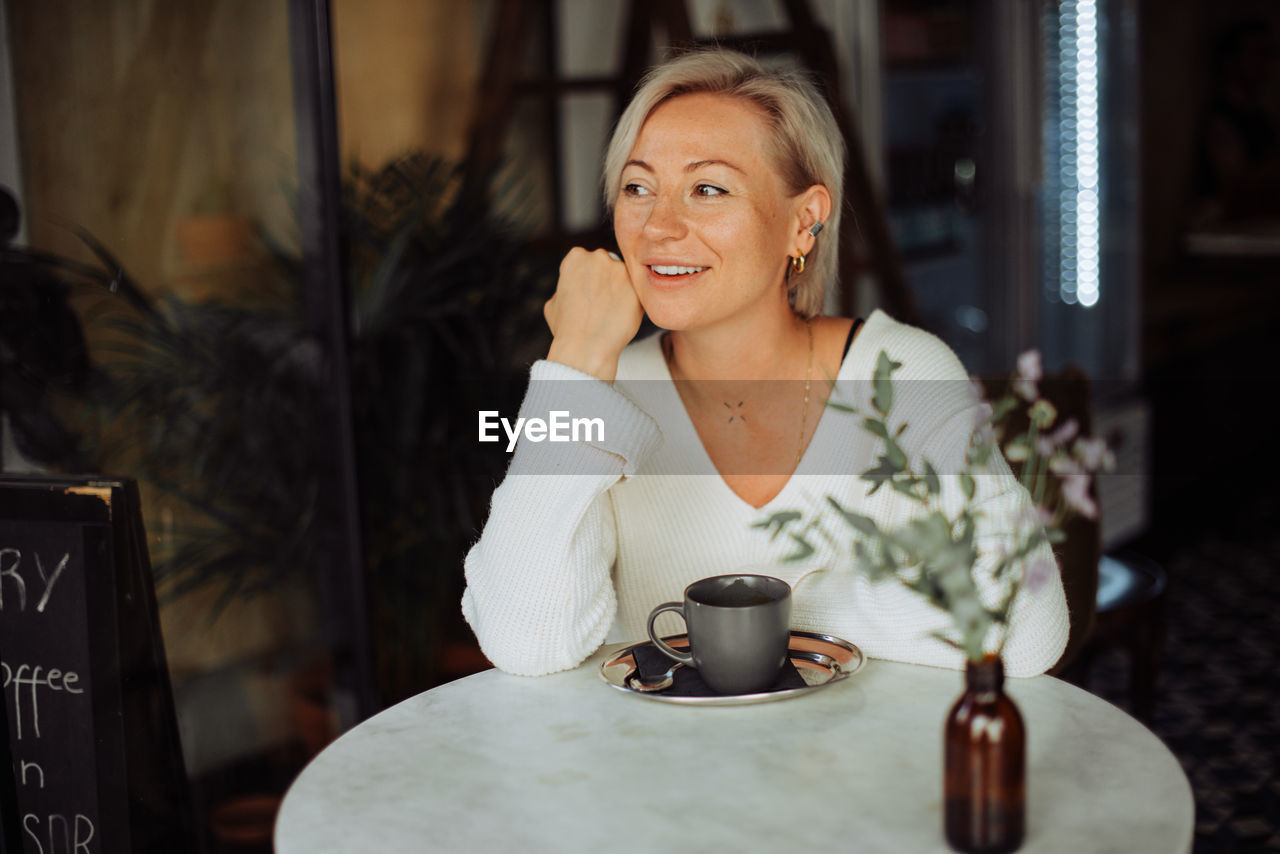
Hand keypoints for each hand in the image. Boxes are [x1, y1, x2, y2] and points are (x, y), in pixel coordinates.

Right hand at [544, 248, 643, 381]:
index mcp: (576, 257)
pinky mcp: (637, 285)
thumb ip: (566, 287)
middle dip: (606, 280)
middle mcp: (599, 257)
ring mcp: (620, 269)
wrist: (586, 347)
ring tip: (611, 312)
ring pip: (623, 277)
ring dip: (620, 290)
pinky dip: (631, 302)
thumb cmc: (567, 328)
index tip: (587, 294)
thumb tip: (574, 287)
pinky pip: (636, 291)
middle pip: (606, 264)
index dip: (587, 279)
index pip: (586, 260)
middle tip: (601, 303)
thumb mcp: (553, 302)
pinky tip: (621, 315)